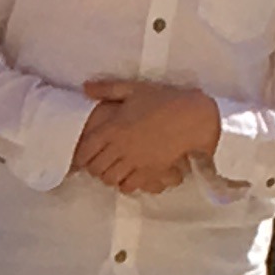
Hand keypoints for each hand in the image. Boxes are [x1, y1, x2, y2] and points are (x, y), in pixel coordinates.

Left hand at [74, 77, 221, 193]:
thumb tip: (85, 88)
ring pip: (110, 179)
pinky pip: (128, 186)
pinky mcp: (150, 171)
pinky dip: (125, 184)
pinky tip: (129, 176)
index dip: (81, 157)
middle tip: (100, 163)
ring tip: (113, 170)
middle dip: (94, 168)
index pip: (85, 151)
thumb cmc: (164, 100)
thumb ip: (108, 89)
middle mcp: (121, 147)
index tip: (84, 157)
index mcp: (113, 128)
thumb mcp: (134, 89)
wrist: (193, 116)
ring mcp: (135, 161)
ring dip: (109, 176)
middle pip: (95, 169)